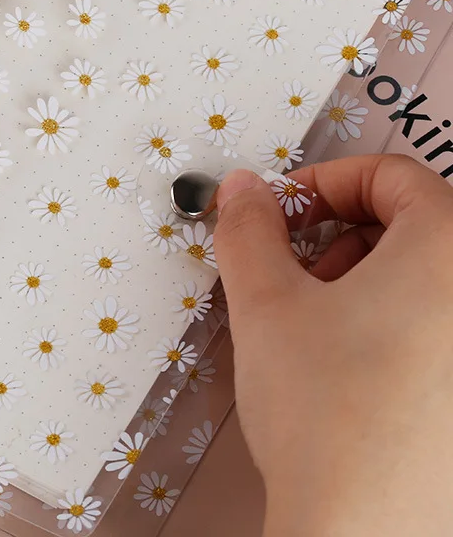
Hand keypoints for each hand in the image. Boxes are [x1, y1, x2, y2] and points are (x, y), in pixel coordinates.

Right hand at [214, 155, 452, 536]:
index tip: (282, 213)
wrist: (362, 532)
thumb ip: (248, 228)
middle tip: (294, 272)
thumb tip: (242, 188)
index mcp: (449, 249)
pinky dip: (390, 318)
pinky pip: (435, 321)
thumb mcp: (266, 302)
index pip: (393, 175)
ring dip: (363, 277)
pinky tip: (348, 361)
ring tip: (316, 322)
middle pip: (413, 222)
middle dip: (341, 234)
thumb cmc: (322, 408)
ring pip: (425, 275)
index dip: (325, 183)